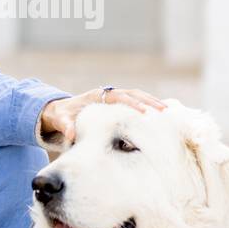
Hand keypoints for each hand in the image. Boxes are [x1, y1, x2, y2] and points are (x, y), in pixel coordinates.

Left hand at [40, 86, 166, 143]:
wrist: (60, 110)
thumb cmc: (63, 116)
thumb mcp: (62, 121)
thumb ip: (67, 126)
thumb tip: (71, 134)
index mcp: (97, 96)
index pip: (119, 97)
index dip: (132, 103)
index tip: (144, 112)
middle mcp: (107, 94)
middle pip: (133, 93)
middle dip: (149, 100)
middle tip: (164, 110)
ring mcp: (113, 97)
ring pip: (136, 95)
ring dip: (151, 101)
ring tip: (167, 111)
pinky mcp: (116, 104)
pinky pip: (134, 101)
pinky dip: (146, 105)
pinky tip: (158, 114)